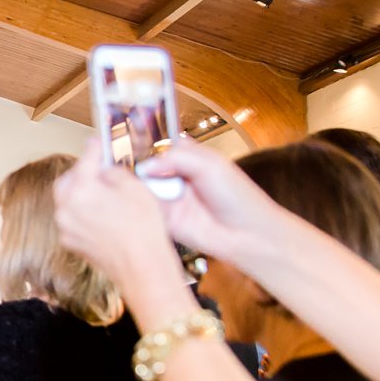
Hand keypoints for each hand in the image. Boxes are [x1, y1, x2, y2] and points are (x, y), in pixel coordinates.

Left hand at [52, 137, 178, 295]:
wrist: (141, 268)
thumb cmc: (142, 230)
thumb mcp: (135, 188)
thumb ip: (113, 172)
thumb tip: (104, 168)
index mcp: (80, 189)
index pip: (84, 159)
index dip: (93, 148)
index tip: (96, 143)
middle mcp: (66, 208)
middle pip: (67, 181)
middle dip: (81, 173)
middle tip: (98, 169)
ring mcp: (66, 227)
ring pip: (67, 202)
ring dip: (80, 193)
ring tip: (102, 192)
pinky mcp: (70, 242)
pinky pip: (71, 220)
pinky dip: (82, 213)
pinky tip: (101, 214)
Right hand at [138, 134, 283, 265]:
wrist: (247, 234)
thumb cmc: (240, 199)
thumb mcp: (210, 166)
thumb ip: (177, 158)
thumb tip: (147, 165)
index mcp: (193, 160)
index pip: (164, 148)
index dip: (151, 148)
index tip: (137, 146)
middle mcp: (180, 178)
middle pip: (151, 168)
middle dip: (141, 167)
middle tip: (131, 168)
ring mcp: (172, 199)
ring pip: (145, 188)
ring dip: (139, 186)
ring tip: (136, 184)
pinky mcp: (166, 220)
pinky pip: (147, 210)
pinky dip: (141, 205)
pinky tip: (139, 201)